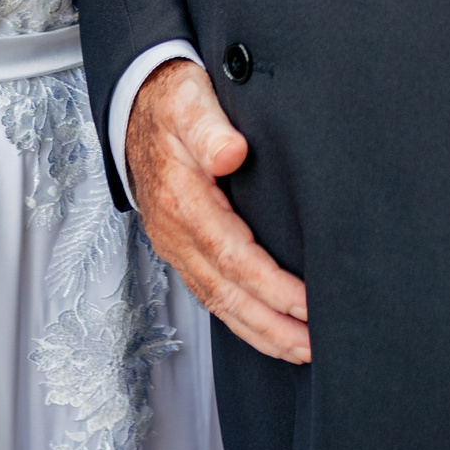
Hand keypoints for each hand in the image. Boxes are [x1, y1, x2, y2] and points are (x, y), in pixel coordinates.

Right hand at [127, 57, 310, 363]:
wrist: (137, 105)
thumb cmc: (171, 102)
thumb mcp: (188, 100)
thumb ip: (209, 127)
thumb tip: (230, 153)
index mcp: (182, 200)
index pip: (232, 256)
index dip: (271, 286)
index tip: (307, 303)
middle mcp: (176, 232)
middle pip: (226, 293)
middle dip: (271, 325)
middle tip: (313, 345)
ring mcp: (177, 245)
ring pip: (219, 301)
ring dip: (260, 330)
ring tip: (300, 350)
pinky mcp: (183, 248)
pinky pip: (212, 293)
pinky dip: (241, 318)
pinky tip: (267, 330)